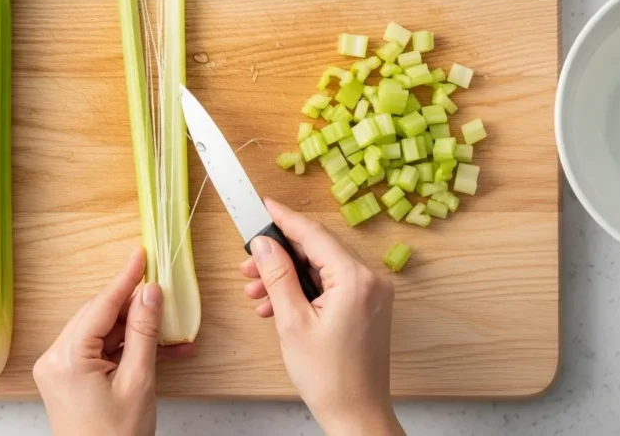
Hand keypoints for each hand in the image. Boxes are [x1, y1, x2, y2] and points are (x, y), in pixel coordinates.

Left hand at [34, 249, 194, 435]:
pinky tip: (156, 348)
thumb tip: (150, 294)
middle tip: (162, 291)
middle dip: (134, 305)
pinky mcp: (68, 378)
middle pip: (100, 315)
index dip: (125, 278)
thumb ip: (144, 333)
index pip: (101, 305)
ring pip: (103, 332)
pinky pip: (100, 350)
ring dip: (135, 329)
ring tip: (168, 329)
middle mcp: (55, 359)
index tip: (141, 255)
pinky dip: (127, 348)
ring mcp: (59, 369)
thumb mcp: (138, 381)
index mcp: (67, 358)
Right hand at [240, 199, 402, 435]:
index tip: (262, 205)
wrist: (356, 414)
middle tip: (247, 266)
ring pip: (321, 269)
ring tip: (256, 294)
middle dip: (278, 256)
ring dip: (287, 277)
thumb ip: (277, 277)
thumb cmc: (329, 377)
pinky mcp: (367, 307)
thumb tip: (263, 244)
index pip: (314, 234)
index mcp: (355, 279)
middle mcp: (370, 280)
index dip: (283, 218)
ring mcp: (372, 294)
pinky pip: (331, 285)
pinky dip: (303, 290)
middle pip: (316, 250)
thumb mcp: (291, 322)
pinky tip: (276, 305)